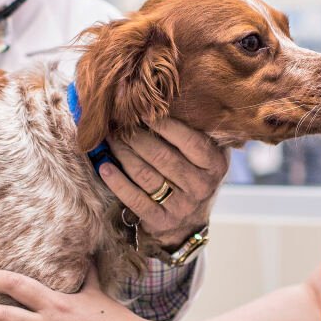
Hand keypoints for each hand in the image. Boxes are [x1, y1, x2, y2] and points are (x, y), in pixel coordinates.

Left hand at [100, 118, 227, 248]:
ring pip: (146, 175)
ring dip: (123, 154)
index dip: (164, 125)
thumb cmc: (193, 173)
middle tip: (118, 123)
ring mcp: (182, 207)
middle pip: (163, 157)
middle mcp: (202, 187)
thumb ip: (195, 130)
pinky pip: (135, 200)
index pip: (189, 141)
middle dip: (136, 137)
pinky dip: (117, 182)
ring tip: (110, 138)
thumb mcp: (205, 153)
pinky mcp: (161, 221)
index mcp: (215, 165)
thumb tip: (161, 99)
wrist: (189, 219)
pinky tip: (104, 167)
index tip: (141, 110)